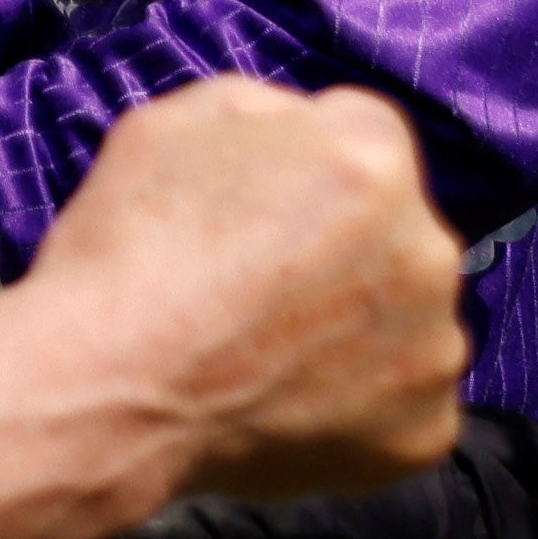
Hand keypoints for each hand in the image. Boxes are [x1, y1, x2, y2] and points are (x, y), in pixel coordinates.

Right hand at [14, 76, 459, 507]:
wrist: (101, 394)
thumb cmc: (123, 254)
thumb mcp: (163, 125)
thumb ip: (260, 110)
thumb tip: (299, 130)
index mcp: (371, 159)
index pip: (364, 134)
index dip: (304, 166)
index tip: (254, 205)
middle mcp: (429, 247)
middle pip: (398, 228)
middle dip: (343, 245)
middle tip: (258, 284)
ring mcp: (436, 346)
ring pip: (407, 316)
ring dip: (360, 323)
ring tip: (269, 354)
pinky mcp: (426, 428)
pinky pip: (405, 401)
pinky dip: (359, 404)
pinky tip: (288, 405)